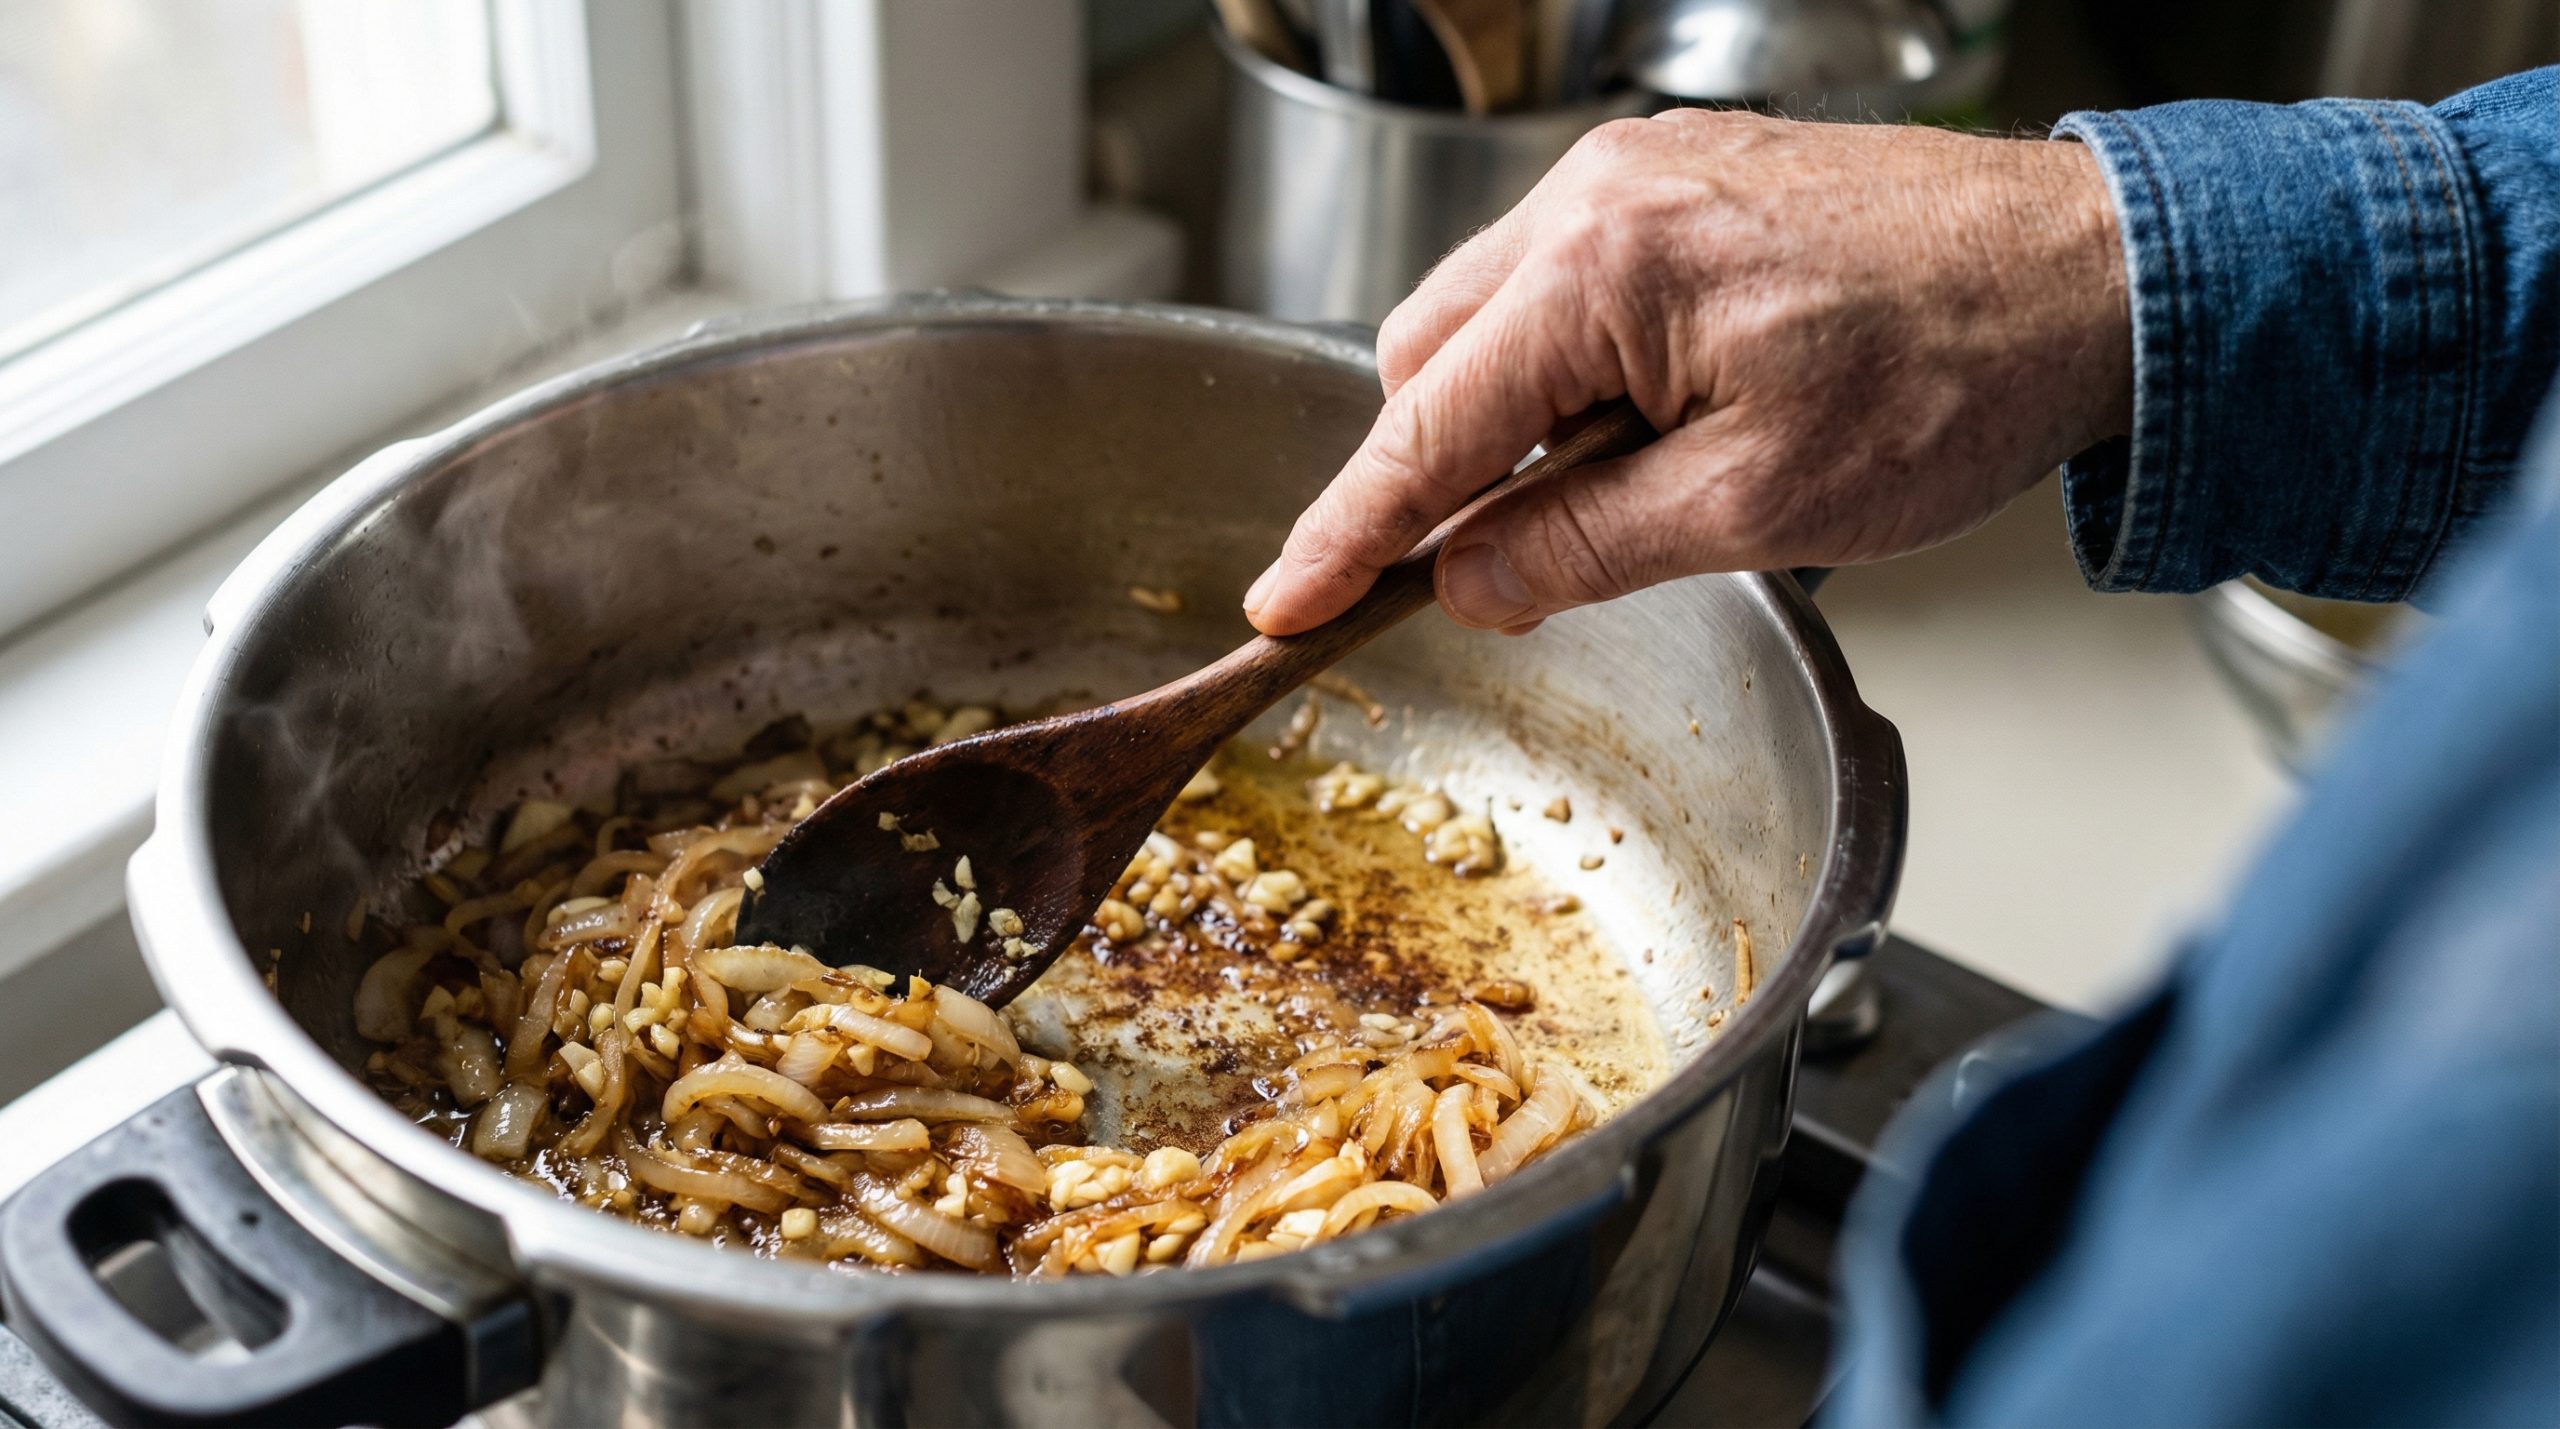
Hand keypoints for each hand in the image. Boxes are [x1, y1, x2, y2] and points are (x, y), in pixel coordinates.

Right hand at [1242, 110, 2131, 635]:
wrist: (2098, 274)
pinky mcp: (1682, 182)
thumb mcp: (1754, 509)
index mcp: (1603, 267)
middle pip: (1430, 358)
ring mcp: (1640, 176)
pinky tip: (1650, 428)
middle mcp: (1599, 195)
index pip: (1425, 428)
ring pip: (1493, 320)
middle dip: (1435, 473)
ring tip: (1621, 492)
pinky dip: (1569, 371)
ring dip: (1512, 423)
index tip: (1286, 599)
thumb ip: (1582, 547)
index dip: (1347, 532)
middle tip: (1495, 571)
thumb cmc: (1959, 374)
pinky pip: (1565, 285)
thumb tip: (1468, 583)